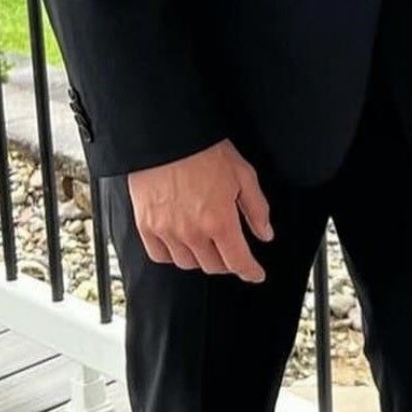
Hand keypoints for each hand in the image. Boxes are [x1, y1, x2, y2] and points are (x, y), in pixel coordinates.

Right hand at [127, 140, 273, 282]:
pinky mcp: (146, 226)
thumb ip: (257, 209)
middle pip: (214, 266)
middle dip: (228, 263)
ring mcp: (166, 231)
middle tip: (233, 252)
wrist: (167, 137)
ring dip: (202, 259)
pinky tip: (182, 244)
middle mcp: (192, 232)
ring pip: (188, 263)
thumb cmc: (205, 151)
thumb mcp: (244, 175)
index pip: (238, 261)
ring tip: (209, 244)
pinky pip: (160, 255)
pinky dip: (174, 255)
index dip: (250, 272)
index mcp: (219, 221)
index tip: (255, 274)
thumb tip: (265, 233)